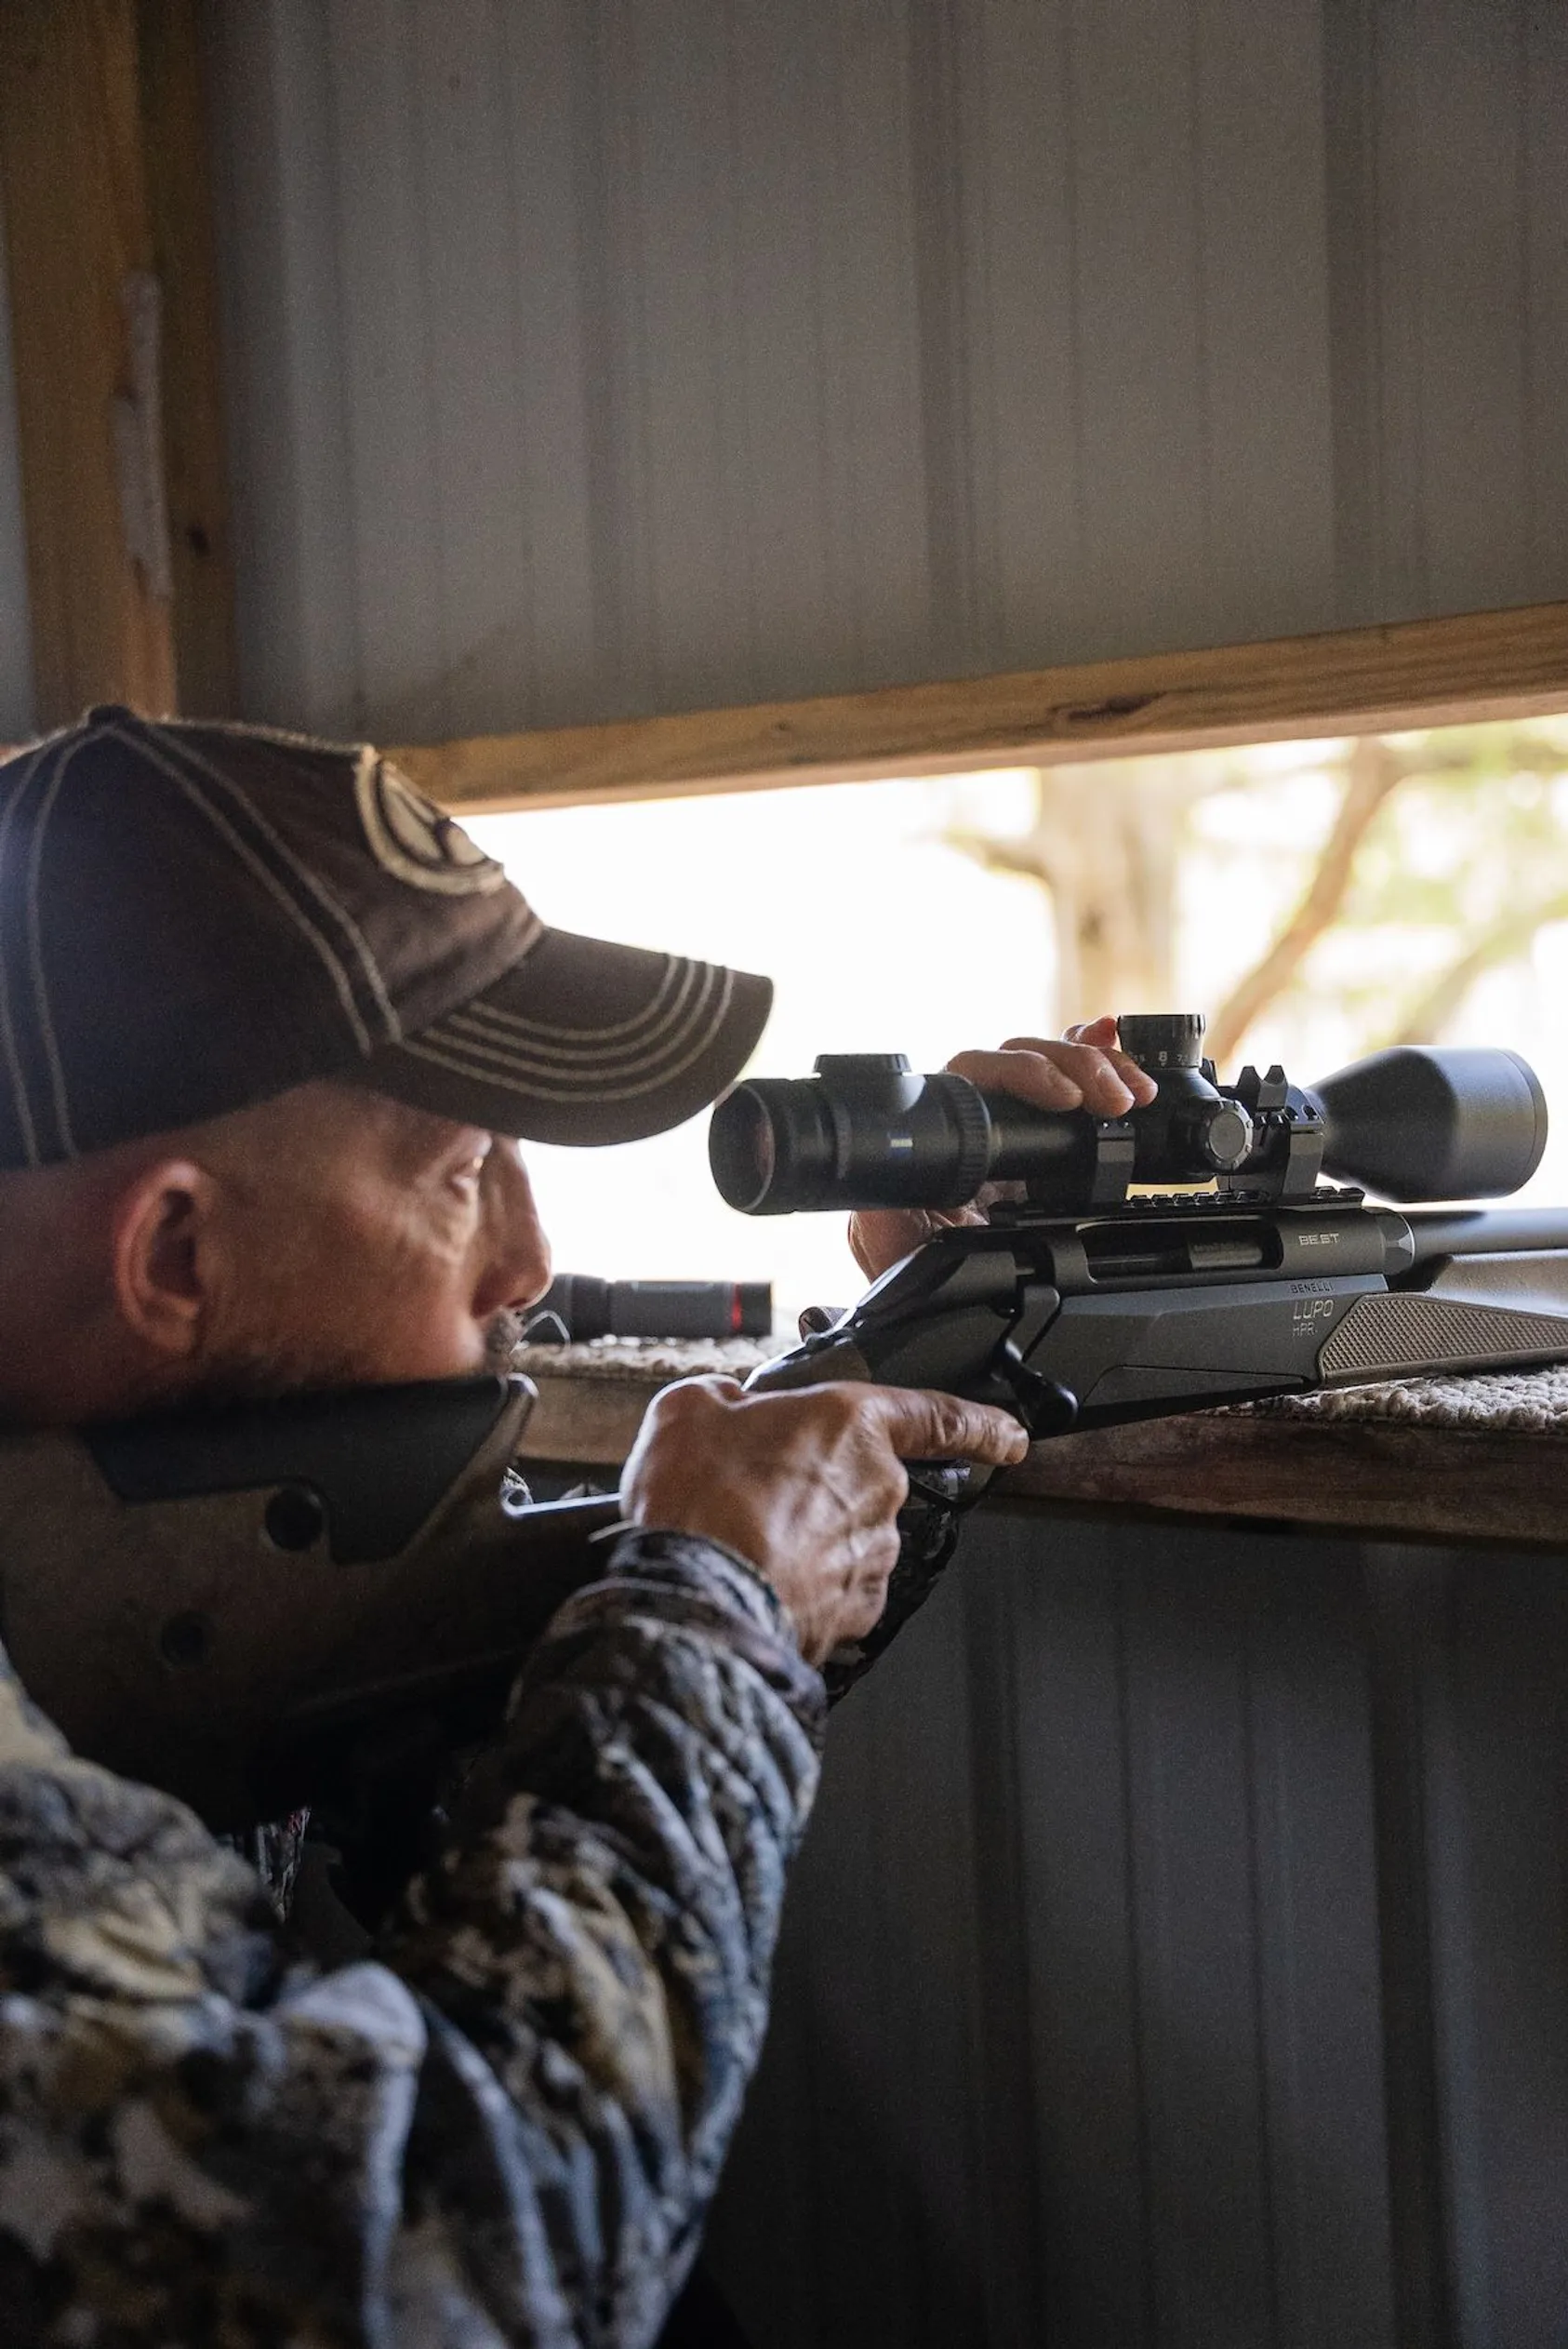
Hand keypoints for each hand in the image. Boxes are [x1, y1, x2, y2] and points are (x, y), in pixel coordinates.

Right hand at [619, 1376, 1028, 1663]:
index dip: (982, 1426)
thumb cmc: (700, 1500)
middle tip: (753, 1494)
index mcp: (854, 1426)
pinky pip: (832, 1592)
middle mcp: (879, 1492)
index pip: (940, 1418)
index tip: (1011, 1438)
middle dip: (816, 1489)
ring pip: (846, 1540)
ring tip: (739, 1539)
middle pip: (864, 1484)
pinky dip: (799, 1586)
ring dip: (804, 1539)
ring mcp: (870, 1558)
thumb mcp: (691, 1409)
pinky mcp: (852, 1615)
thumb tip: (725, 1406)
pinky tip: (751, 1577)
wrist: (693, 1593)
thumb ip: (723, 1398)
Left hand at [848, 1015, 1159, 1282]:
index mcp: (942, 1141)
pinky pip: (1070, 1093)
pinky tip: (1120, 1052)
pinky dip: (1100, 1069)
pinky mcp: (1042, 1149)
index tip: (1065, 1096)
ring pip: (1052, 1070)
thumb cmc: (919, 1277)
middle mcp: (975, 1128)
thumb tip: (889, 1180)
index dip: (1024, 1071)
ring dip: (1099, 1070)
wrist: (947, 1311)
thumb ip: (887, 1218)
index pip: (976, 1074)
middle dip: (1075, 1067)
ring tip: (1134, 1092)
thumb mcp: (897, 1252)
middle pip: (1021, 1060)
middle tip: (1115, 1097)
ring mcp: (1011, 1135)